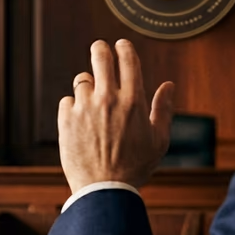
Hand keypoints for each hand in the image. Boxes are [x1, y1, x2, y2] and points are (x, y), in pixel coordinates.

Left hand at [57, 39, 175, 192]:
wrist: (104, 190)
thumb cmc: (135, 167)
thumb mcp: (159, 140)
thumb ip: (164, 109)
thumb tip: (168, 85)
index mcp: (133, 101)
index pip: (128, 59)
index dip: (123, 47)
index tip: (120, 44)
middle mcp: (108, 99)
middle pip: (100, 56)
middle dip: (100, 48)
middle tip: (100, 49)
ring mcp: (85, 108)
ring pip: (81, 80)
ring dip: (87, 86)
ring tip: (91, 101)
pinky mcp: (65, 119)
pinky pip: (66, 101)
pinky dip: (72, 107)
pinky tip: (79, 122)